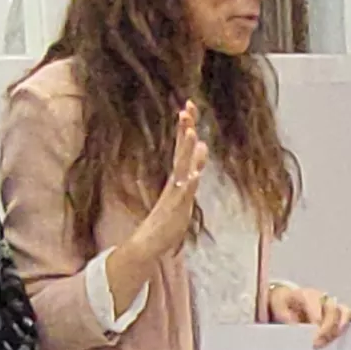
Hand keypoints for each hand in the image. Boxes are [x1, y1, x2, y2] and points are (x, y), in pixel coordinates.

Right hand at [133, 103, 209, 260]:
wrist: (148, 245)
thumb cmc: (167, 218)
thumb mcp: (185, 188)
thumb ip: (193, 167)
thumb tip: (202, 145)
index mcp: (177, 176)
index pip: (182, 146)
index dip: (186, 127)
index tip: (188, 105)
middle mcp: (175, 182)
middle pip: (181, 152)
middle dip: (185, 131)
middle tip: (186, 109)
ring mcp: (174, 195)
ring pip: (181, 170)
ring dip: (186, 152)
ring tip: (192, 134)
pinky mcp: (175, 211)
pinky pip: (183, 196)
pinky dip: (188, 185)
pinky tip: (194, 175)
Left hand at [262, 279, 350, 346]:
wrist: (285, 298)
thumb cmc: (281, 305)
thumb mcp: (278, 310)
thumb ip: (287, 320)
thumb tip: (298, 331)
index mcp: (306, 295)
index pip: (316, 306)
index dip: (316, 323)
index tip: (313, 339)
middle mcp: (321, 297)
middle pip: (332, 310)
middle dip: (328, 328)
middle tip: (320, 345)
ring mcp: (330, 303)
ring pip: (342, 311)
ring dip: (340, 326)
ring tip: (336, 339)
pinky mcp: (336, 311)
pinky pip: (349, 314)